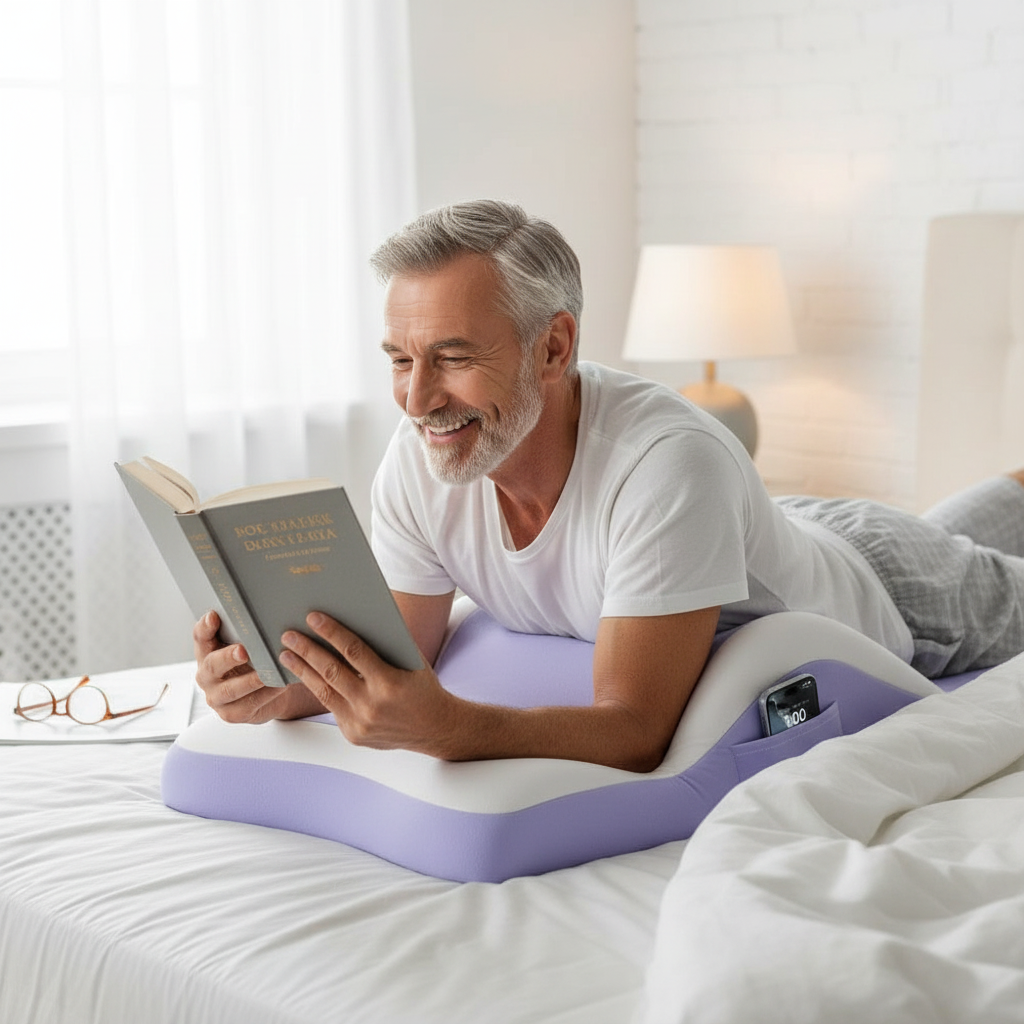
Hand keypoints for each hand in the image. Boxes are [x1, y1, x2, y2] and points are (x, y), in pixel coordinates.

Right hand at [193, 611, 323, 723]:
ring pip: (230, 689)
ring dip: (250, 681)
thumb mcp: (251, 645)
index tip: (214, 616)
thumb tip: (269, 612)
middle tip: (243, 651)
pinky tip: (277, 687)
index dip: (205, 627)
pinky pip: (247, 705)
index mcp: (208, 652)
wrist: (269, 694)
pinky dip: (264, 695)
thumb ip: (250, 632)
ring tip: (266, 674)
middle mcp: (206, 674)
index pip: (200, 637)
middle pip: (212, 664)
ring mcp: (216, 696)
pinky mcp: (230, 713)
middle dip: (228, 657)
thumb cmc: (257, 663)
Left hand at [279, 612, 454, 752]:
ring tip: (287, 654)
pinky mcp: (353, 734)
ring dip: (303, 669)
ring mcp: (361, 723)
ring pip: (323, 691)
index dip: (332, 632)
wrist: (435, 728)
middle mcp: (372, 705)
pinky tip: (306, 675)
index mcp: (390, 683)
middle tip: (289, 634)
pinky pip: (331, 707)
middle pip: (331, 671)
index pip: (354, 651)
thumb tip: (351, 622)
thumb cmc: (423, 687)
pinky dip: (317, 688)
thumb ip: (385, 646)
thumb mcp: (411, 661)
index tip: (313, 617)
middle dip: (307, 650)